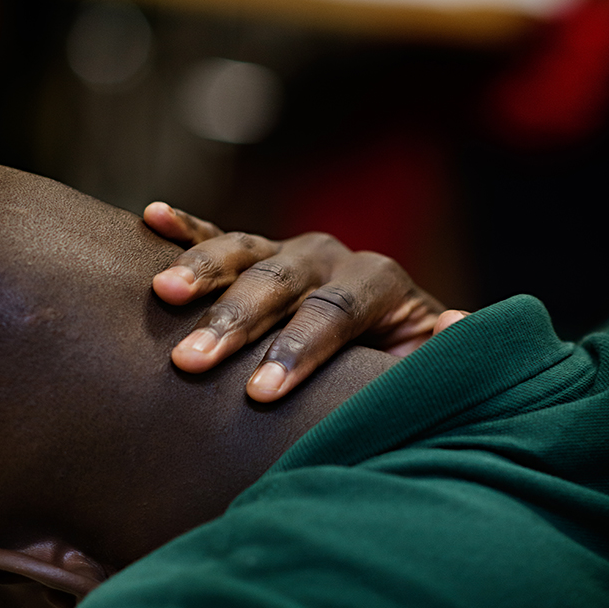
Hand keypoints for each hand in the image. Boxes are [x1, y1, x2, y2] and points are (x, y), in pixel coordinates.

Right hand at [144, 202, 467, 401]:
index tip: (259, 392)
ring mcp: (290, 252)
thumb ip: (441, 353)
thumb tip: (457, 324)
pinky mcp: (259, 255)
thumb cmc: (401, 369)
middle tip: (192, 362)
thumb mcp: (427, 367)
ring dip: (203, 270)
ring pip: (245, 252)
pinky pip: (219, 233)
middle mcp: (331, 257)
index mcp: (377, 282)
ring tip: (163, 292)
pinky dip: (187, 226)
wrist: (388, 340)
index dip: (299, 350)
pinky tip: (151, 215)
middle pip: (281, 282)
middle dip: (236, 321)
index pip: (337, 311)